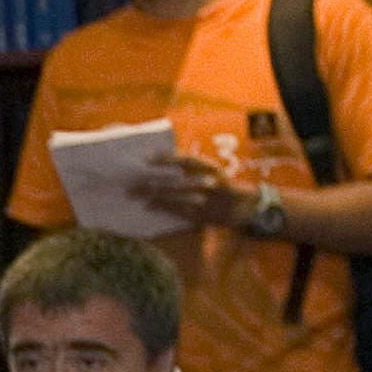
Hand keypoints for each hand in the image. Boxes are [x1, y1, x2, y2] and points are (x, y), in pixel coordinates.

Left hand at [133, 155, 255, 229]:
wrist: (238, 208)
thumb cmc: (216, 185)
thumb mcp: (206, 173)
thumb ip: (187, 167)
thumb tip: (158, 159)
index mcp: (209, 167)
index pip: (187, 160)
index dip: (168, 158)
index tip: (147, 156)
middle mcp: (208, 181)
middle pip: (176, 178)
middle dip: (153, 179)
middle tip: (132, 177)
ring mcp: (205, 199)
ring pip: (176, 195)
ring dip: (154, 194)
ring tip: (134, 192)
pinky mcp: (200, 214)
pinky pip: (178, 211)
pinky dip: (163, 208)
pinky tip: (148, 206)